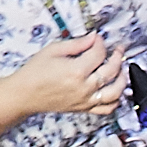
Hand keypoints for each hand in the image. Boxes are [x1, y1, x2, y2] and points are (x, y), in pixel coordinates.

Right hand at [10, 33, 129, 120]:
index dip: (101, 43)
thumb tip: (93, 37)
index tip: (98, 39)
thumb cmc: (35, 72)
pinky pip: (106, 109)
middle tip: (118, 50)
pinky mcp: (84, 108)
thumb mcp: (53, 50)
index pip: (99, 54)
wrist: (25, 94)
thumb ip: (76, 43)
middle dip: (117, 57)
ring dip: (122, 79)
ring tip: (122, 69)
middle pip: (111, 71)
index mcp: (76, 71)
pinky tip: (115, 90)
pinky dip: (115, 100)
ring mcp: (85, 100)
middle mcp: (84, 87)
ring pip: (114, 92)